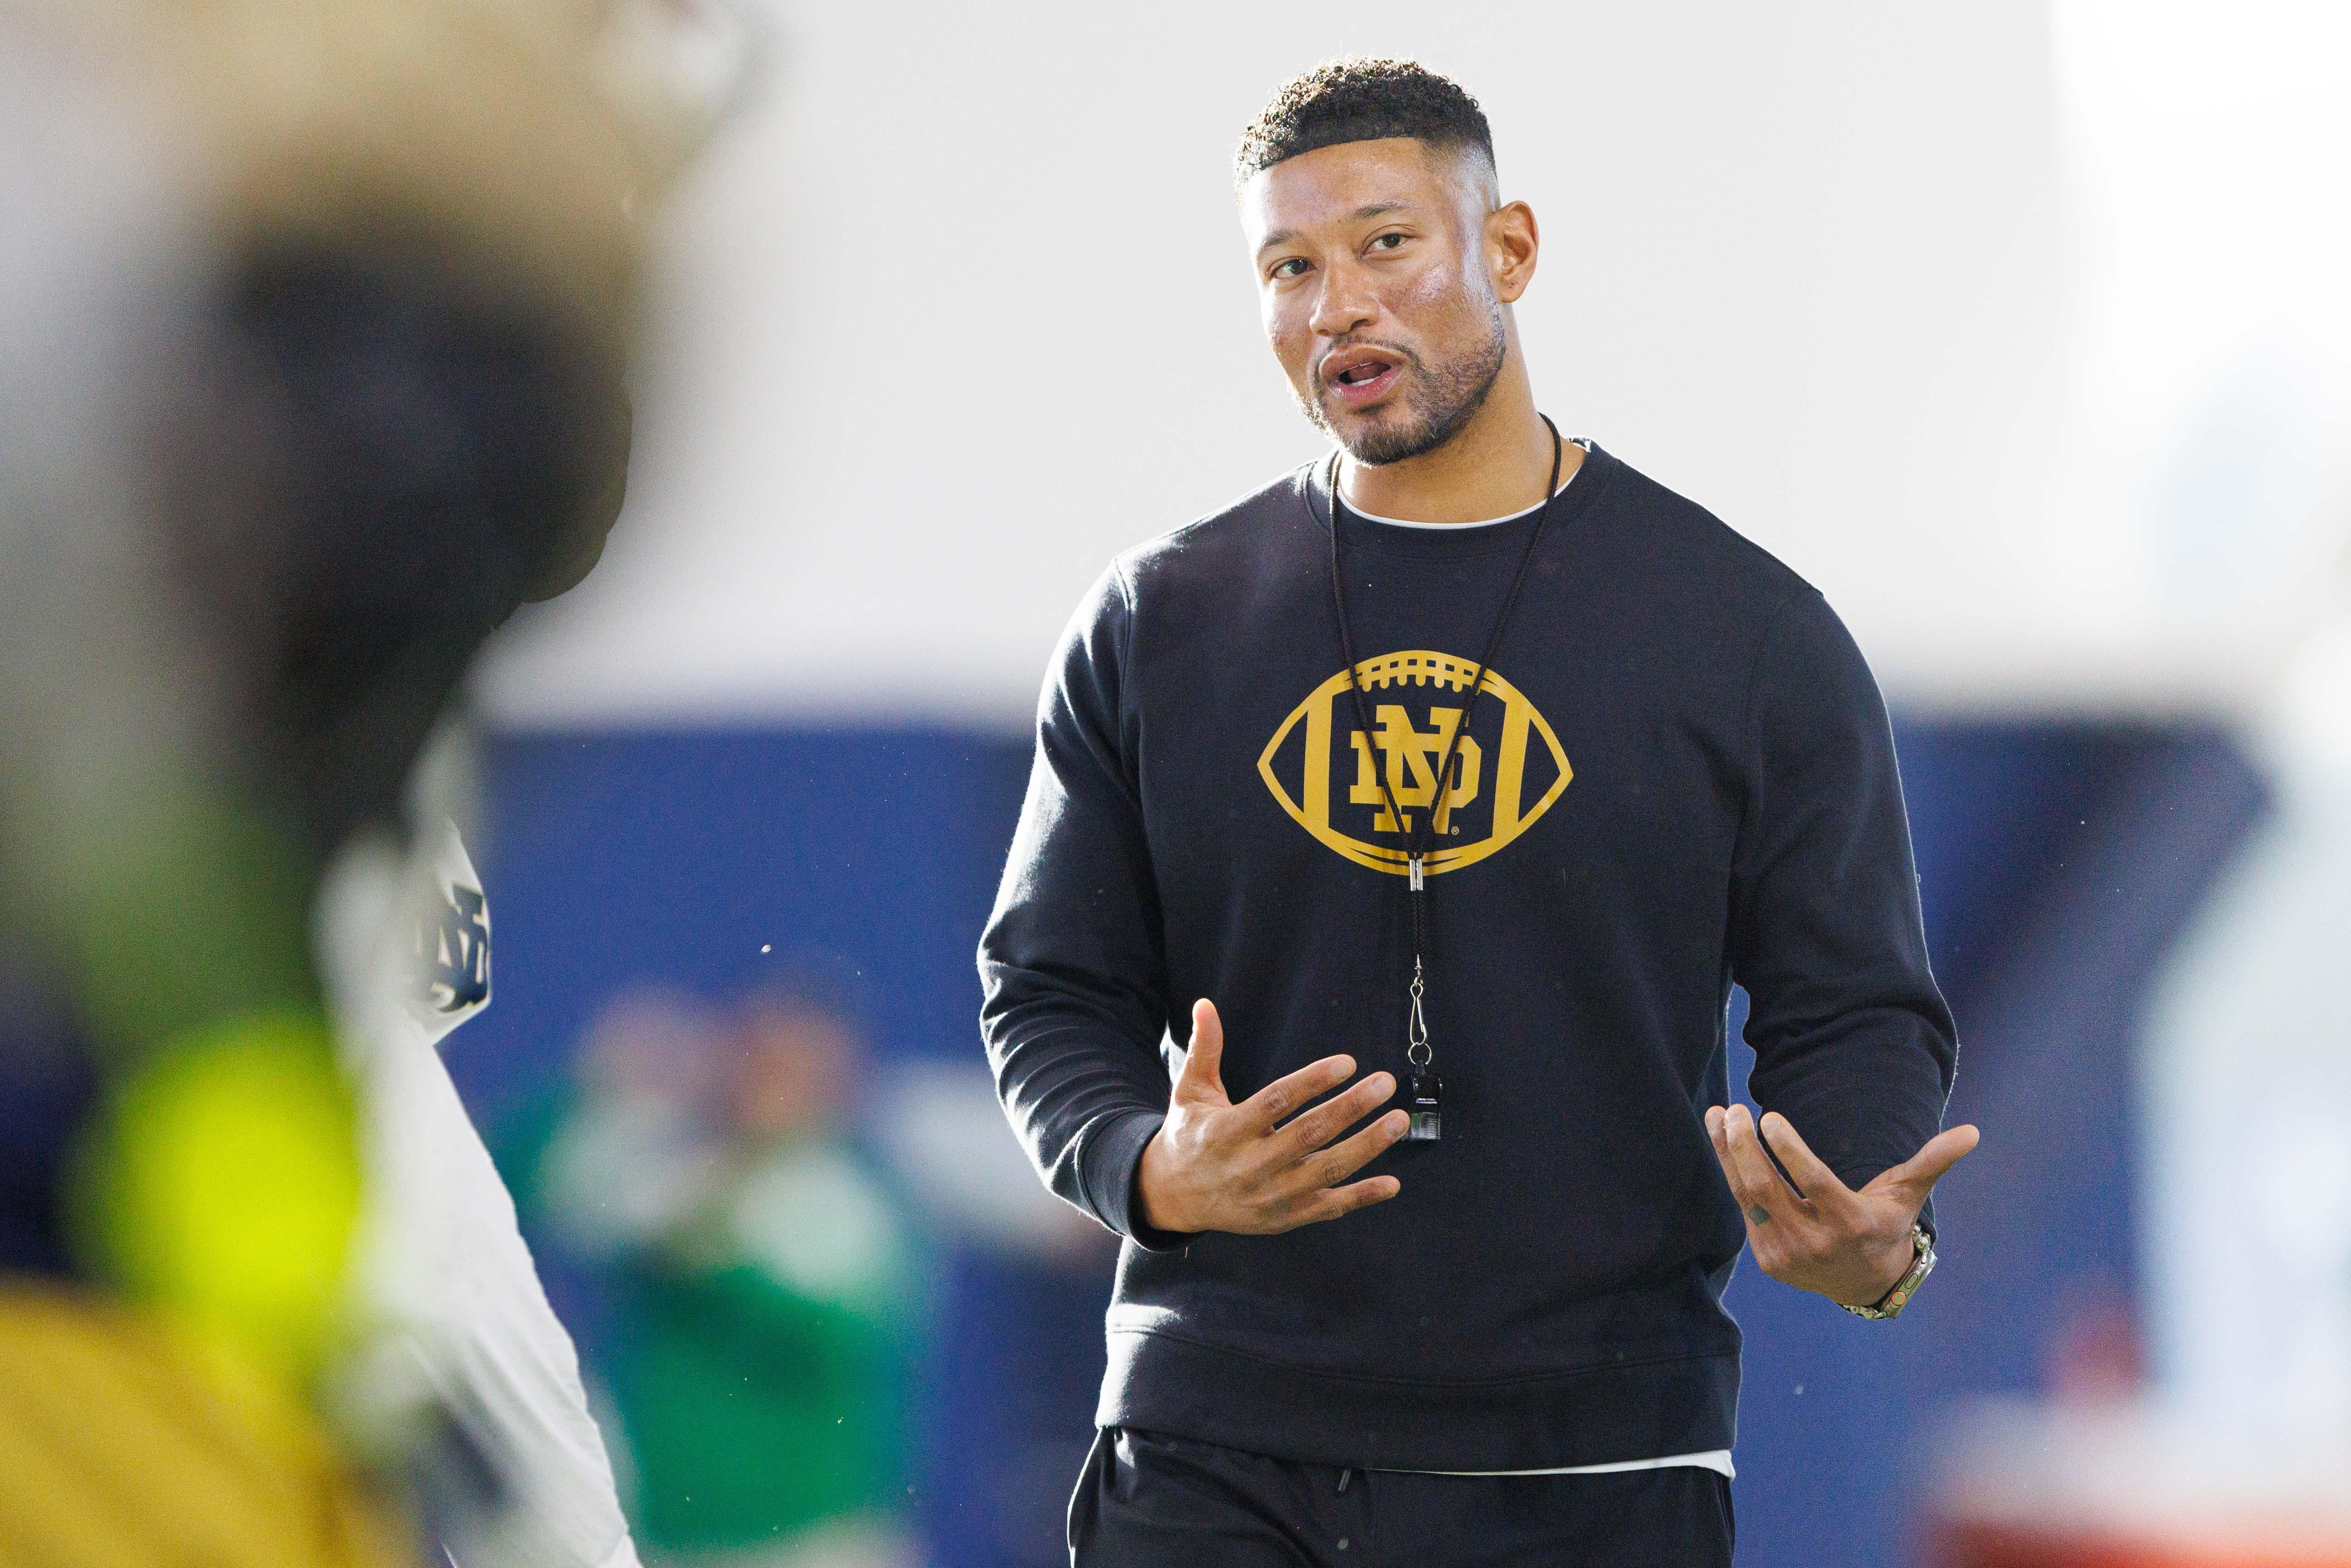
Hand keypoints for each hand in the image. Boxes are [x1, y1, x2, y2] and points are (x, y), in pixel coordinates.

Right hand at [1137, 999, 1406, 1235]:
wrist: (1174, 1197)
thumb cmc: (1190, 1134)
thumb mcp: (1190, 1092)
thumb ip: (1204, 1049)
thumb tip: (1205, 1003)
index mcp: (1225, 1131)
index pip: (1276, 1102)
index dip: (1313, 1082)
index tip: (1348, 1062)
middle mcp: (1249, 1166)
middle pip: (1308, 1135)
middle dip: (1351, 1108)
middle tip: (1386, 1083)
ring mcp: (1269, 1196)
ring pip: (1325, 1171)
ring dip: (1366, 1147)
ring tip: (1398, 1120)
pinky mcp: (1283, 1218)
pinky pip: (1328, 1208)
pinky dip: (1361, 1197)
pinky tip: (1392, 1183)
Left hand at [1704, 1103, 1979, 1307]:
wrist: (1863, 1282)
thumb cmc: (1885, 1223)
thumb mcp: (1908, 1196)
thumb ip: (1932, 1162)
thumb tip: (1972, 1133)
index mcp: (1852, 1224)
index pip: (1813, 1183)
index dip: (1789, 1150)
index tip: (1769, 1116)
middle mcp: (1817, 1243)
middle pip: (1769, 1189)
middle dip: (1745, 1146)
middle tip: (1736, 1109)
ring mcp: (1788, 1254)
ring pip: (1747, 1196)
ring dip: (1727, 1153)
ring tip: (1718, 1115)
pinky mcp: (1767, 1259)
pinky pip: (1742, 1208)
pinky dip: (1728, 1172)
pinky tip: (1721, 1140)